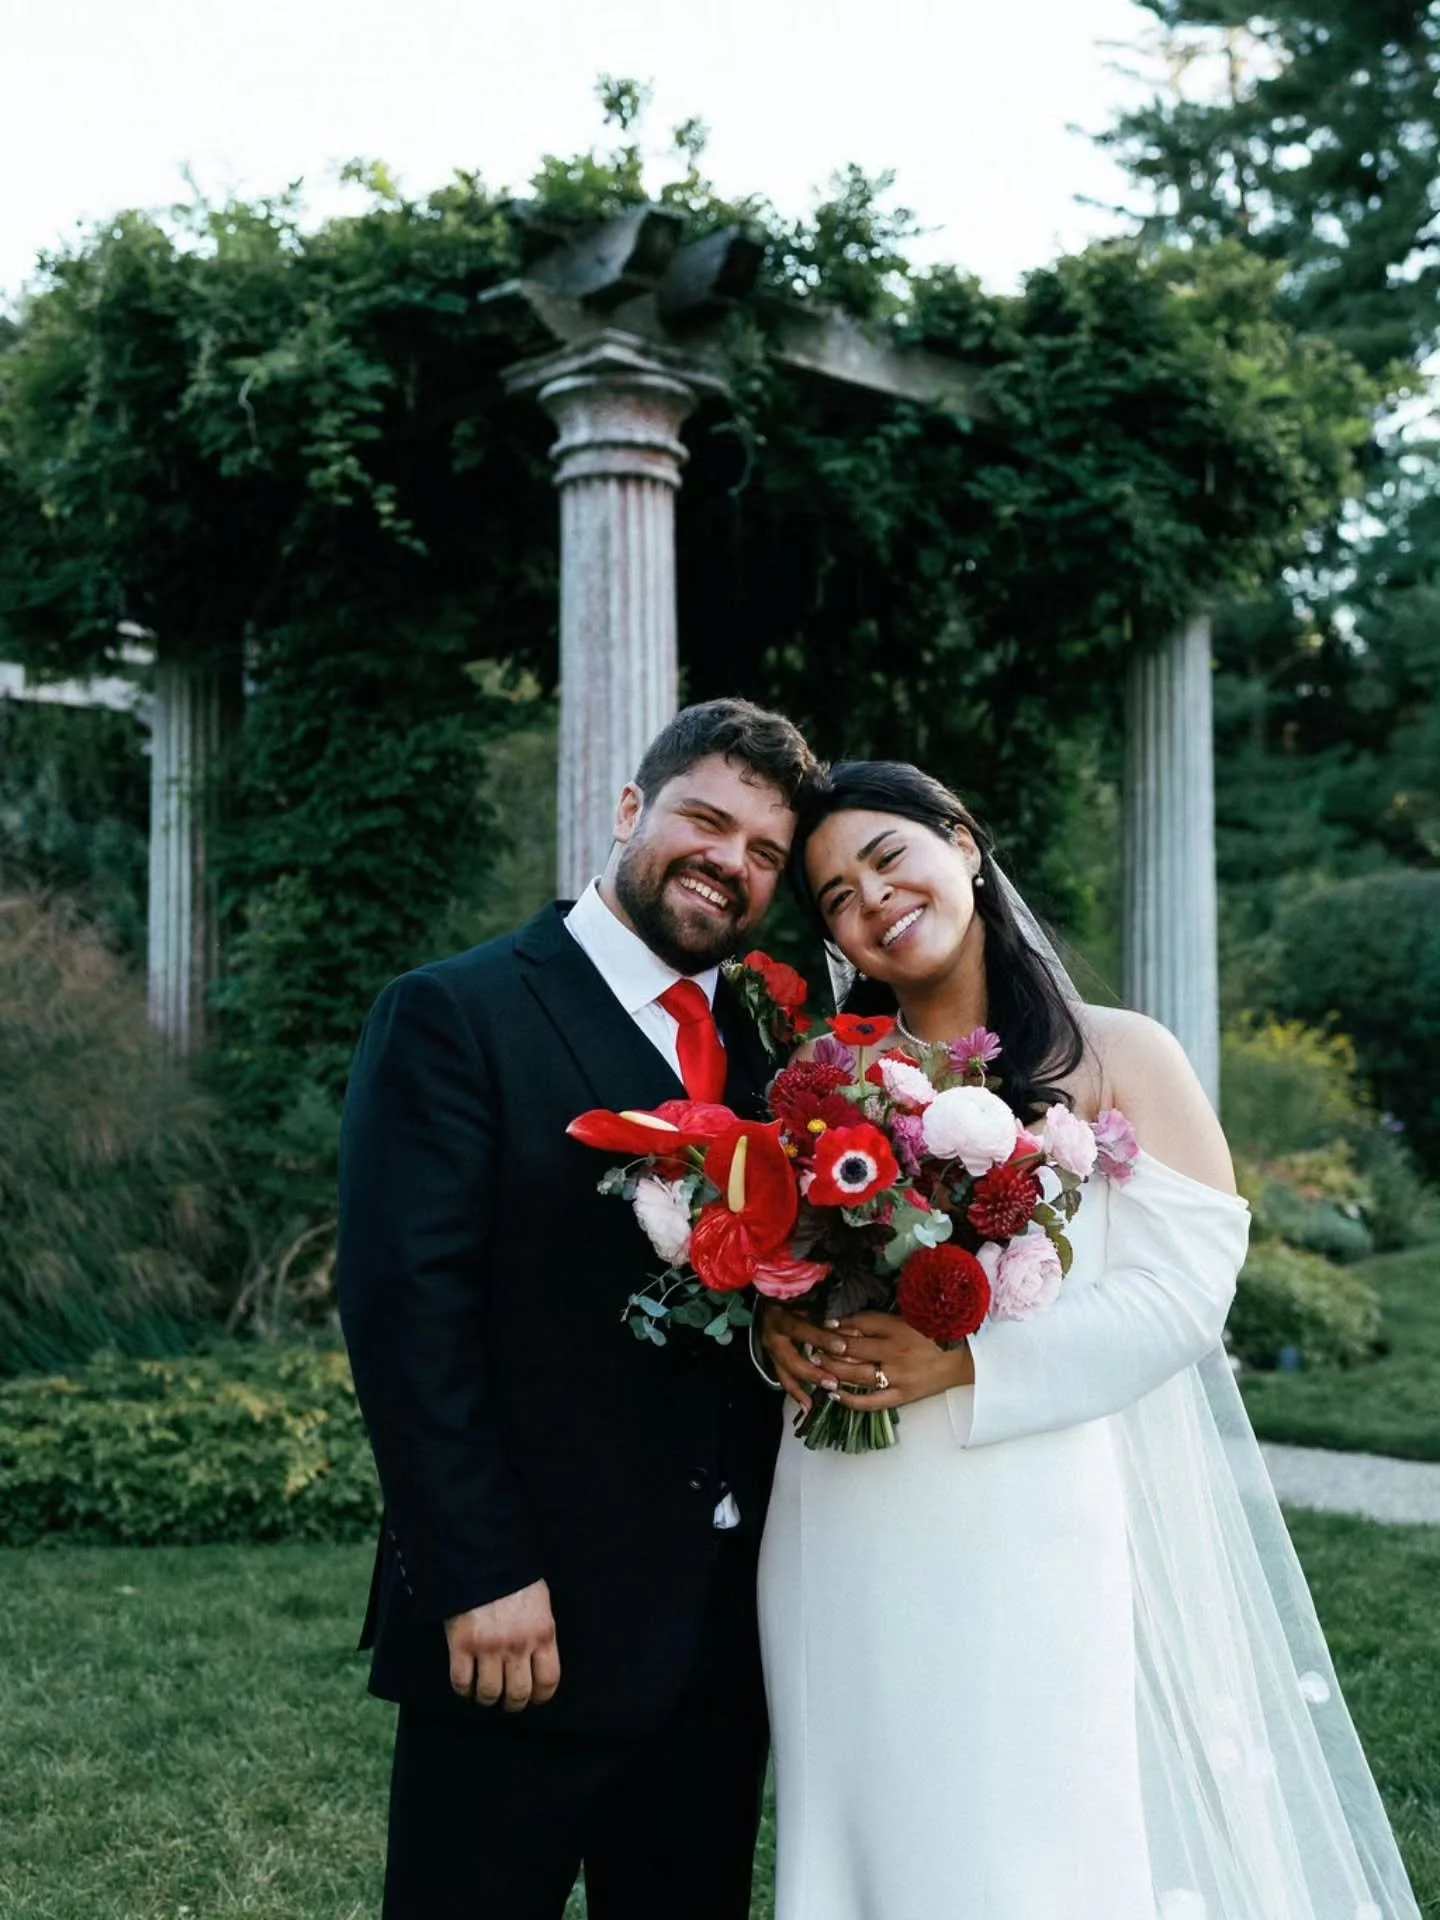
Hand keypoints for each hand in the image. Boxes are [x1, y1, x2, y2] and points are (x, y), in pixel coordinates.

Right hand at [445, 1579, 558, 1711]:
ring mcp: (488, 1647)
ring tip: (485, 1693)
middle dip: (514, 1703)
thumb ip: (540, 1632)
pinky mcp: (461, 1644)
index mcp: (542, 1633)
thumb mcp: (540, 1602)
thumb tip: (538, 1660)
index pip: (548, 1681)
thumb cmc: (514, 1576)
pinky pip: (461, 1682)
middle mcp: (517, 1645)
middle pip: (518, 1694)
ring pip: (489, 1693)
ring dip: (487, 1698)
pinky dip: (463, 1689)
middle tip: (508, 1702)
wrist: (482, 1555)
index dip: (540, 1696)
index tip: (534, 1698)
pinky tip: (465, 1685)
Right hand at [760, 1303, 851, 1413]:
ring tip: (817, 1403)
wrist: (767, 1304)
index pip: (802, 1330)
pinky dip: (796, 1393)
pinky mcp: (773, 1361)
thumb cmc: (793, 1301)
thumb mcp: (807, 1305)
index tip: (842, 1348)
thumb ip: (825, 1319)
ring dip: (803, 1389)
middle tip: (833, 1382)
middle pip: (791, 1359)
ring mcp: (770, 1352)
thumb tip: (853, 1331)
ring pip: (785, 1374)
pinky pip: (784, 1380)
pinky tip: (808, 1406)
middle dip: (812, 1373)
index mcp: (781, 1319)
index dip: (821, 1339)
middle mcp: (772, 1337)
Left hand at [818, 1311, 973, 1413]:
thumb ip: (877, 1321)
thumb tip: (843, 1323)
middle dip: (829, 1348)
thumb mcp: (906, 1320)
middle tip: (813, 1346)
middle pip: (853, 1350)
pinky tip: (833, 1393)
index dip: (839, 1325)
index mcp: (899, 1329)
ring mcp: (898, 1377)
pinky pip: (871, 1402)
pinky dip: (850, 1399)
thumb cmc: (931, 1337)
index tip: (824, 1325)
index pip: (861, 1324)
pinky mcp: (901, 1397)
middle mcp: (896, 1353)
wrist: (958, 1362)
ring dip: (833, 1370)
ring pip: (857, 1375)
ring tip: (817, 1365)